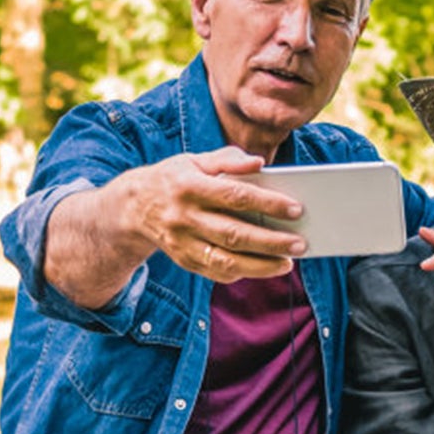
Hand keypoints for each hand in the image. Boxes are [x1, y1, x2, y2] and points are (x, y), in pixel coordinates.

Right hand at [115, 147, 307, 282]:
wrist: (132, 207)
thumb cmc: (175, 179)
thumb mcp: (194, 160)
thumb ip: (227, 159)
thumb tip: (259, 162)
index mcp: (189, 186)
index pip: (234, 196)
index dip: (267, 203)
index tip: (296, 208)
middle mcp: (184, 217)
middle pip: (233, 234)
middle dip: (271, 242)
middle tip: (301, 243)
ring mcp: (182, 243)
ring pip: (226, 261)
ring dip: (261, 266)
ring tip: (288, 263)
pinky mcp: (183, 261)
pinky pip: (216, 273)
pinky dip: (243, 273)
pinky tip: (265, 268)